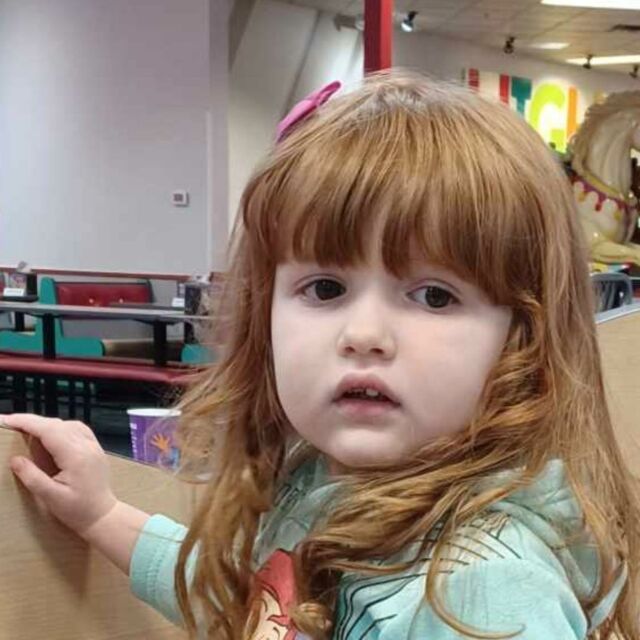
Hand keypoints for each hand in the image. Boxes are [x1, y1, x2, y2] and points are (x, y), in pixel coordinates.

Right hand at [4, 414, 117, 537]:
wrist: (103, 515)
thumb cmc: (77, 510)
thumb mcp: (51, 497)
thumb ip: (32, 477)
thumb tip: (15, 459)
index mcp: (76, 456)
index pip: (49, 430)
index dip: (27, 422)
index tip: (6, 420)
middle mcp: (87, 445)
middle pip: (57, 424)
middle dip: (32, 422)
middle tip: (10, 424)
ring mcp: (93, 445)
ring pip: (68, 424)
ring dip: (46, 424)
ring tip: (26, 430)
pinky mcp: (95, 448)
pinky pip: (77, 430)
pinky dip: (60, 428)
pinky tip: (50, 435)